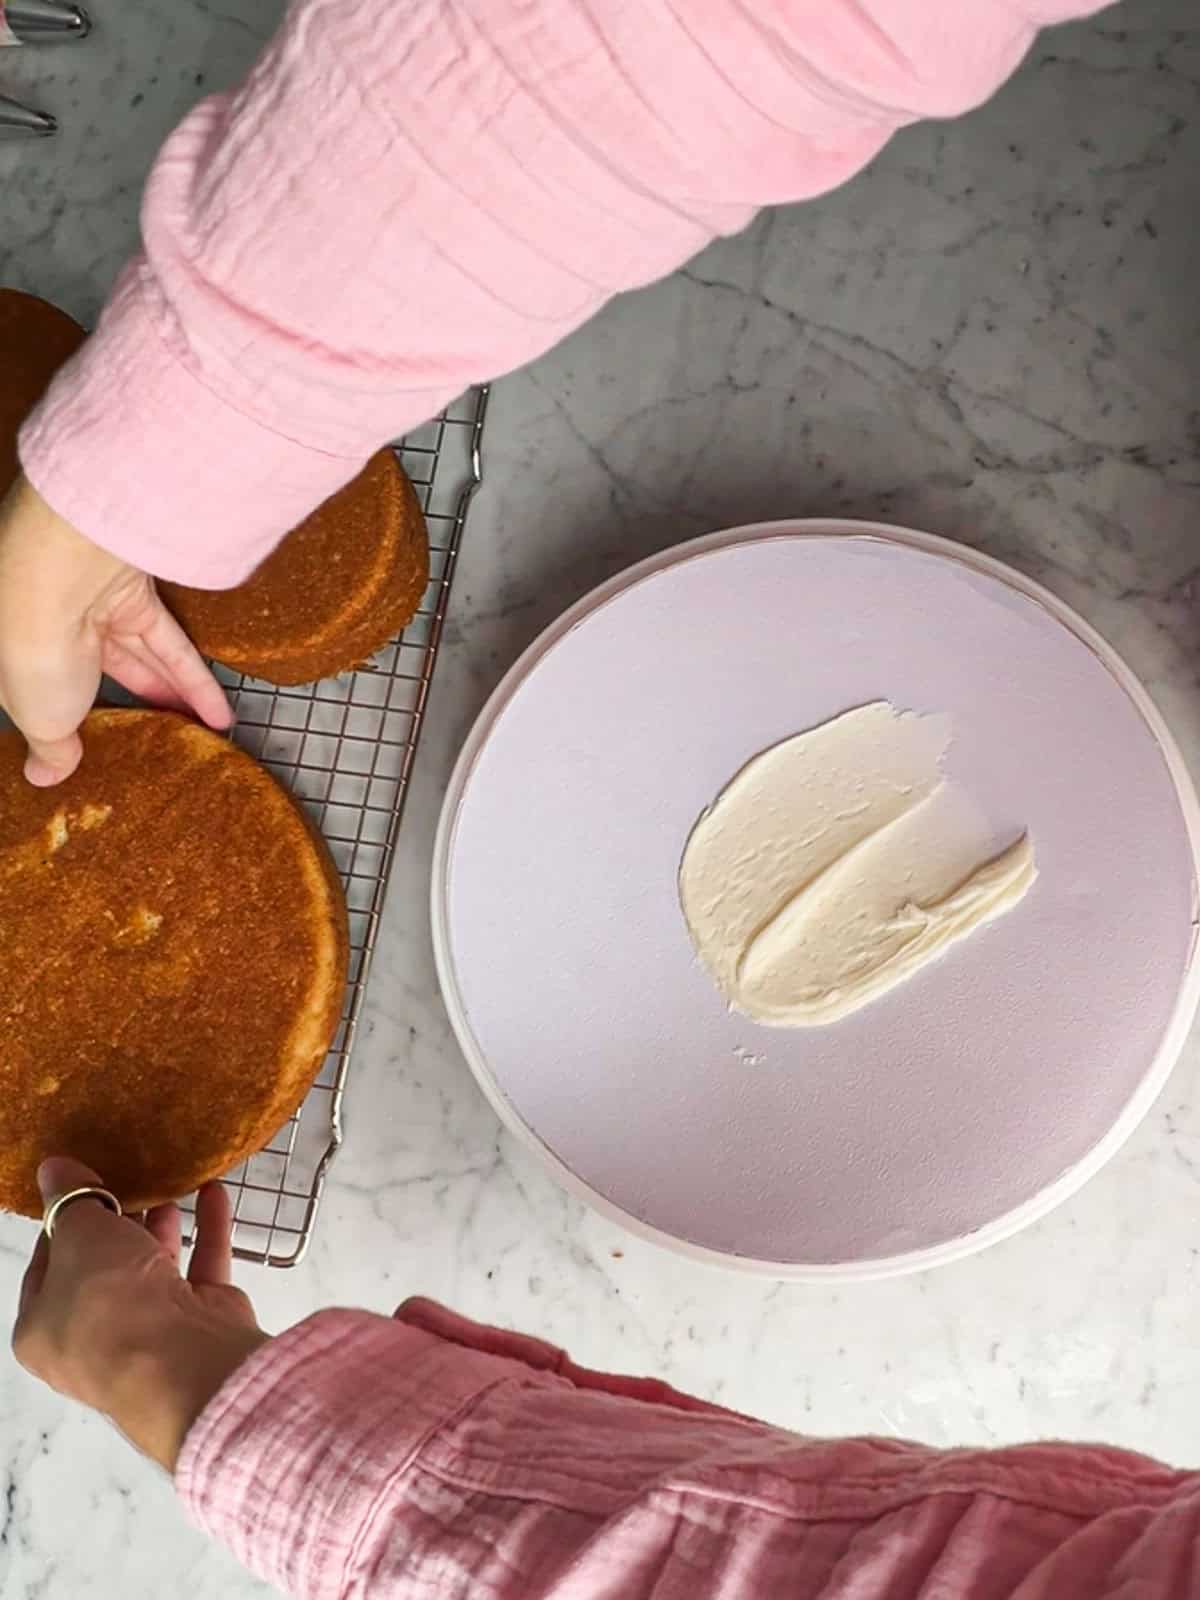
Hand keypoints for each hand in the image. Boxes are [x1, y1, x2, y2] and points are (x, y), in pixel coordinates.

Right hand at [0, 476, 231, 785]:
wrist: (62, 578)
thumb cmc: (33, 651)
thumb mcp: (38, 717)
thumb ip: (50, 747)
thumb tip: (43, 775)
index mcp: (16, 653)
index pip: (46, 689)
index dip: (71, 719)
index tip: (94, 750)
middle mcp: (55, 624)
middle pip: (102, 671)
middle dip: (133, 706)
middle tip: (157, 740)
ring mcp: (98, 607)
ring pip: (143, 659)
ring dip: (174, 698)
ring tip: (199, 736)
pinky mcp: (140, 596)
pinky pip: (173, 647)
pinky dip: (198, 683)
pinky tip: (221, 717)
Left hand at [13, 1157, 269, 1471]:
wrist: (182, 1361)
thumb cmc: (110, 1303)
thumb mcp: (79, 1235)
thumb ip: (71, 1198)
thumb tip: (53, 1168)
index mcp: (43, 1329)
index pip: (47, 1266)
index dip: (62, 1222)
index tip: (82, 1182)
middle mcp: (94, 1339)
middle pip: (104, 1269)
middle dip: (118, 1223)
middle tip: (128, 1178)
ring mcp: (152, 1336)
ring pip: (154, 1271)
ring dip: (162, 1226)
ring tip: (168, 1182)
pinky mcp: (200, 1325)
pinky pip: (202, 1268)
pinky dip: (208, 1230)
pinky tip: (213, 1192)